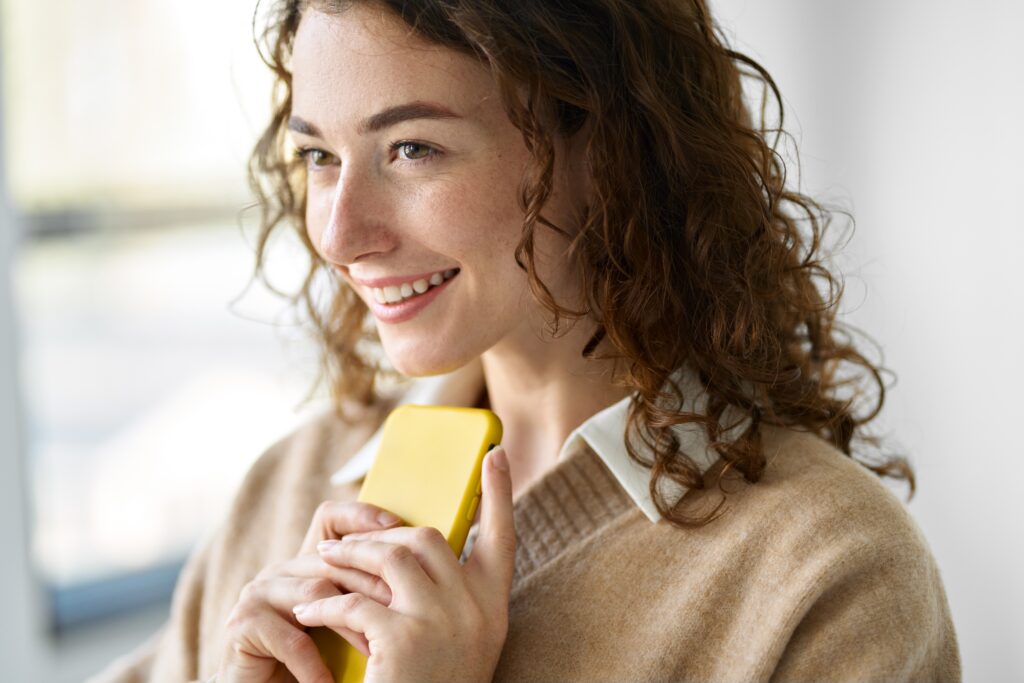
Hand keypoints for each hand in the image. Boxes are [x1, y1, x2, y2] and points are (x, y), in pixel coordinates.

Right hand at [215, 501, 404, 682]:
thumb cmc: (313, 665)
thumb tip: (423, 576)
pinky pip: (289, 638)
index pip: (331, 519)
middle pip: (333, 559)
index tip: (398, 524)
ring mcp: (258, 593)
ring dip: (349, 624)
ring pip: (315, 592)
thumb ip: (370, 597)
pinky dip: (314, 664)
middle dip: (374, 582)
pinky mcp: (242, 624)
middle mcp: (282, 570)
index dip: (362, 514)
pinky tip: (331, 682)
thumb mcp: (348, 624)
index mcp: (307, 563)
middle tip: (406, 607)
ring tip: (375, 652)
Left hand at [292, 446, 515, 682]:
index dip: (499, 493)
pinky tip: (308, 614)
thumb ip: (446, 597)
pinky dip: (325, 606)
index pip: (504, 536)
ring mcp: (444, 621)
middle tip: (347, 542)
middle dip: (381, 534)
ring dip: (348, 559)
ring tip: (321, 564)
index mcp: (493, 607)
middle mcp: (478, 609)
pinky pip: (354, 603)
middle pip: (427, 539)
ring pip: (389, 558)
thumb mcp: (456, 640)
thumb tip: (409, 549)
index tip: (494, 454)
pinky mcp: (404, 639)